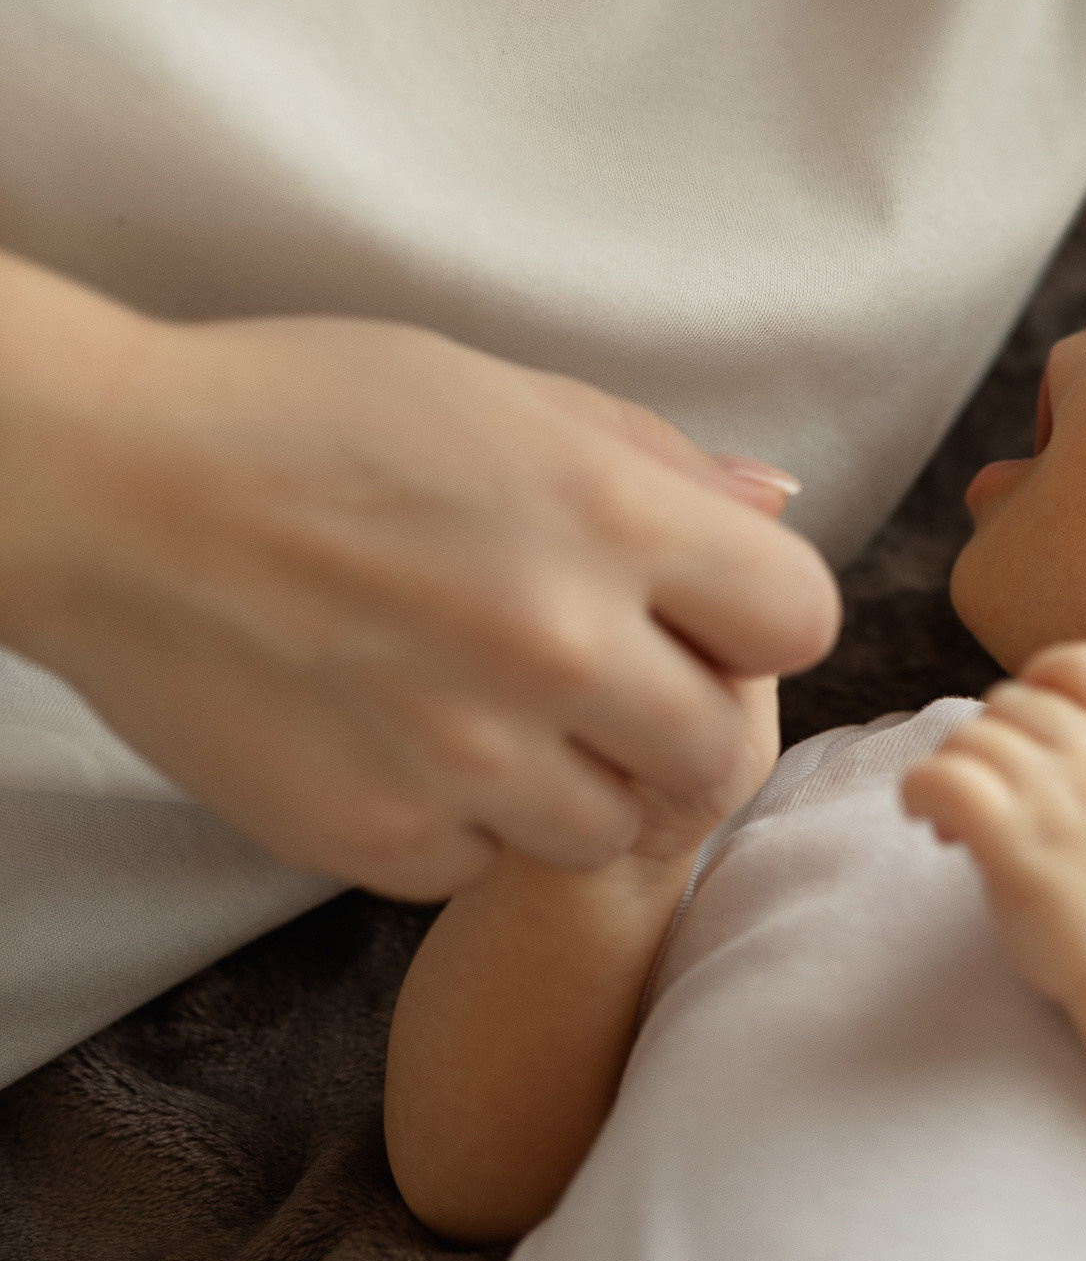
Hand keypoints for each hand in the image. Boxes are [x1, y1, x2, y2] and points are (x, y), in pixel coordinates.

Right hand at [0, 257, 839, 896]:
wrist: (111, 490)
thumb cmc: (307, 411)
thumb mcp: (501, 393)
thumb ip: (652, 459)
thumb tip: (771, 505)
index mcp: (606, 514)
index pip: (799, 619)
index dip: (758, 615)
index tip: (704, 607)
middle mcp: (556, 644)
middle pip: (724, 755)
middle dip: (685, 720)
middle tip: (614, 682)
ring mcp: (465, 755)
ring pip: (610, 833)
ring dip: (579, 785)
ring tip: (496, 708)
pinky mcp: (373, 836)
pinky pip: (483, 867)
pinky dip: (465, 824)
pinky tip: (406, 741)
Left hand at [901, 643, 1085, 1004]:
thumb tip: (1012, 734)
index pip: (1081, 664)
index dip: (1042, 681)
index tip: (1026, 731)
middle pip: (1006, 704)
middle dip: (987, 745)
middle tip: (984, 799)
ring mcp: (1055, 796)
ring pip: (969, 738)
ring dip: (951, 773)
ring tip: (956, 825)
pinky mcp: (1013, 840)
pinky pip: (942, 779)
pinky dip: (921, 791)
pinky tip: (927, 819)